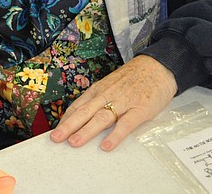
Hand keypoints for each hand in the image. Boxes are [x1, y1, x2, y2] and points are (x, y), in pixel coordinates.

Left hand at [49, 55, 176, 150]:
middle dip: (68, 126)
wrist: (157, 66)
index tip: (55, 132)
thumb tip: (85, 118)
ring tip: (74, 143)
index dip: (65, 120)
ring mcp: (123, 102)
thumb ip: (99, 100)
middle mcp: (107, 95)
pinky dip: (115, 135)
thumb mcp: (111, 85)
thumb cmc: (132, 79)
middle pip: (84, 112)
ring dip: (86, 131)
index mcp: (98, 90)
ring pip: (101, 118)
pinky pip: (125, 124)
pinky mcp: (140, 109)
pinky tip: (106, 146)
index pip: (77, 106)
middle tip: (55, 138)